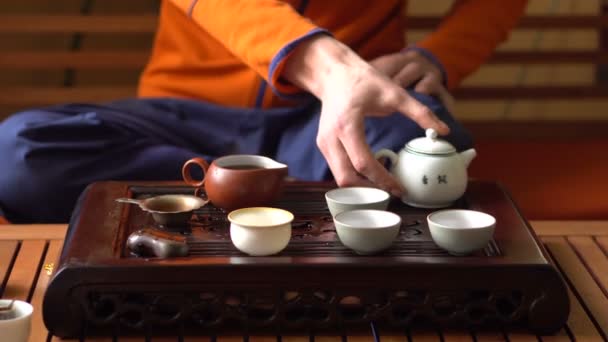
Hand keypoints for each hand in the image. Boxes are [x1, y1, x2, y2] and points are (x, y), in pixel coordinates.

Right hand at [282, 36, 449, 195]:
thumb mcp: (394, 93)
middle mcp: (330, 138)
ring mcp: (323, 143)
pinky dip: (354, 176)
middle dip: (369, 190)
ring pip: (339, 178)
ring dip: (361, 186)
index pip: (363, 163)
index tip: (400, 188)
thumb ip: (420, 112)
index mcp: (347, 125)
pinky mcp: (323, 146)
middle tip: (392, 192)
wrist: (334, 73)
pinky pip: (337, 170)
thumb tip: (443, 130)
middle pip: (346, 179)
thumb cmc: (362, 81)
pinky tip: (372, 172)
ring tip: (384, 183)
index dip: (382, 180)